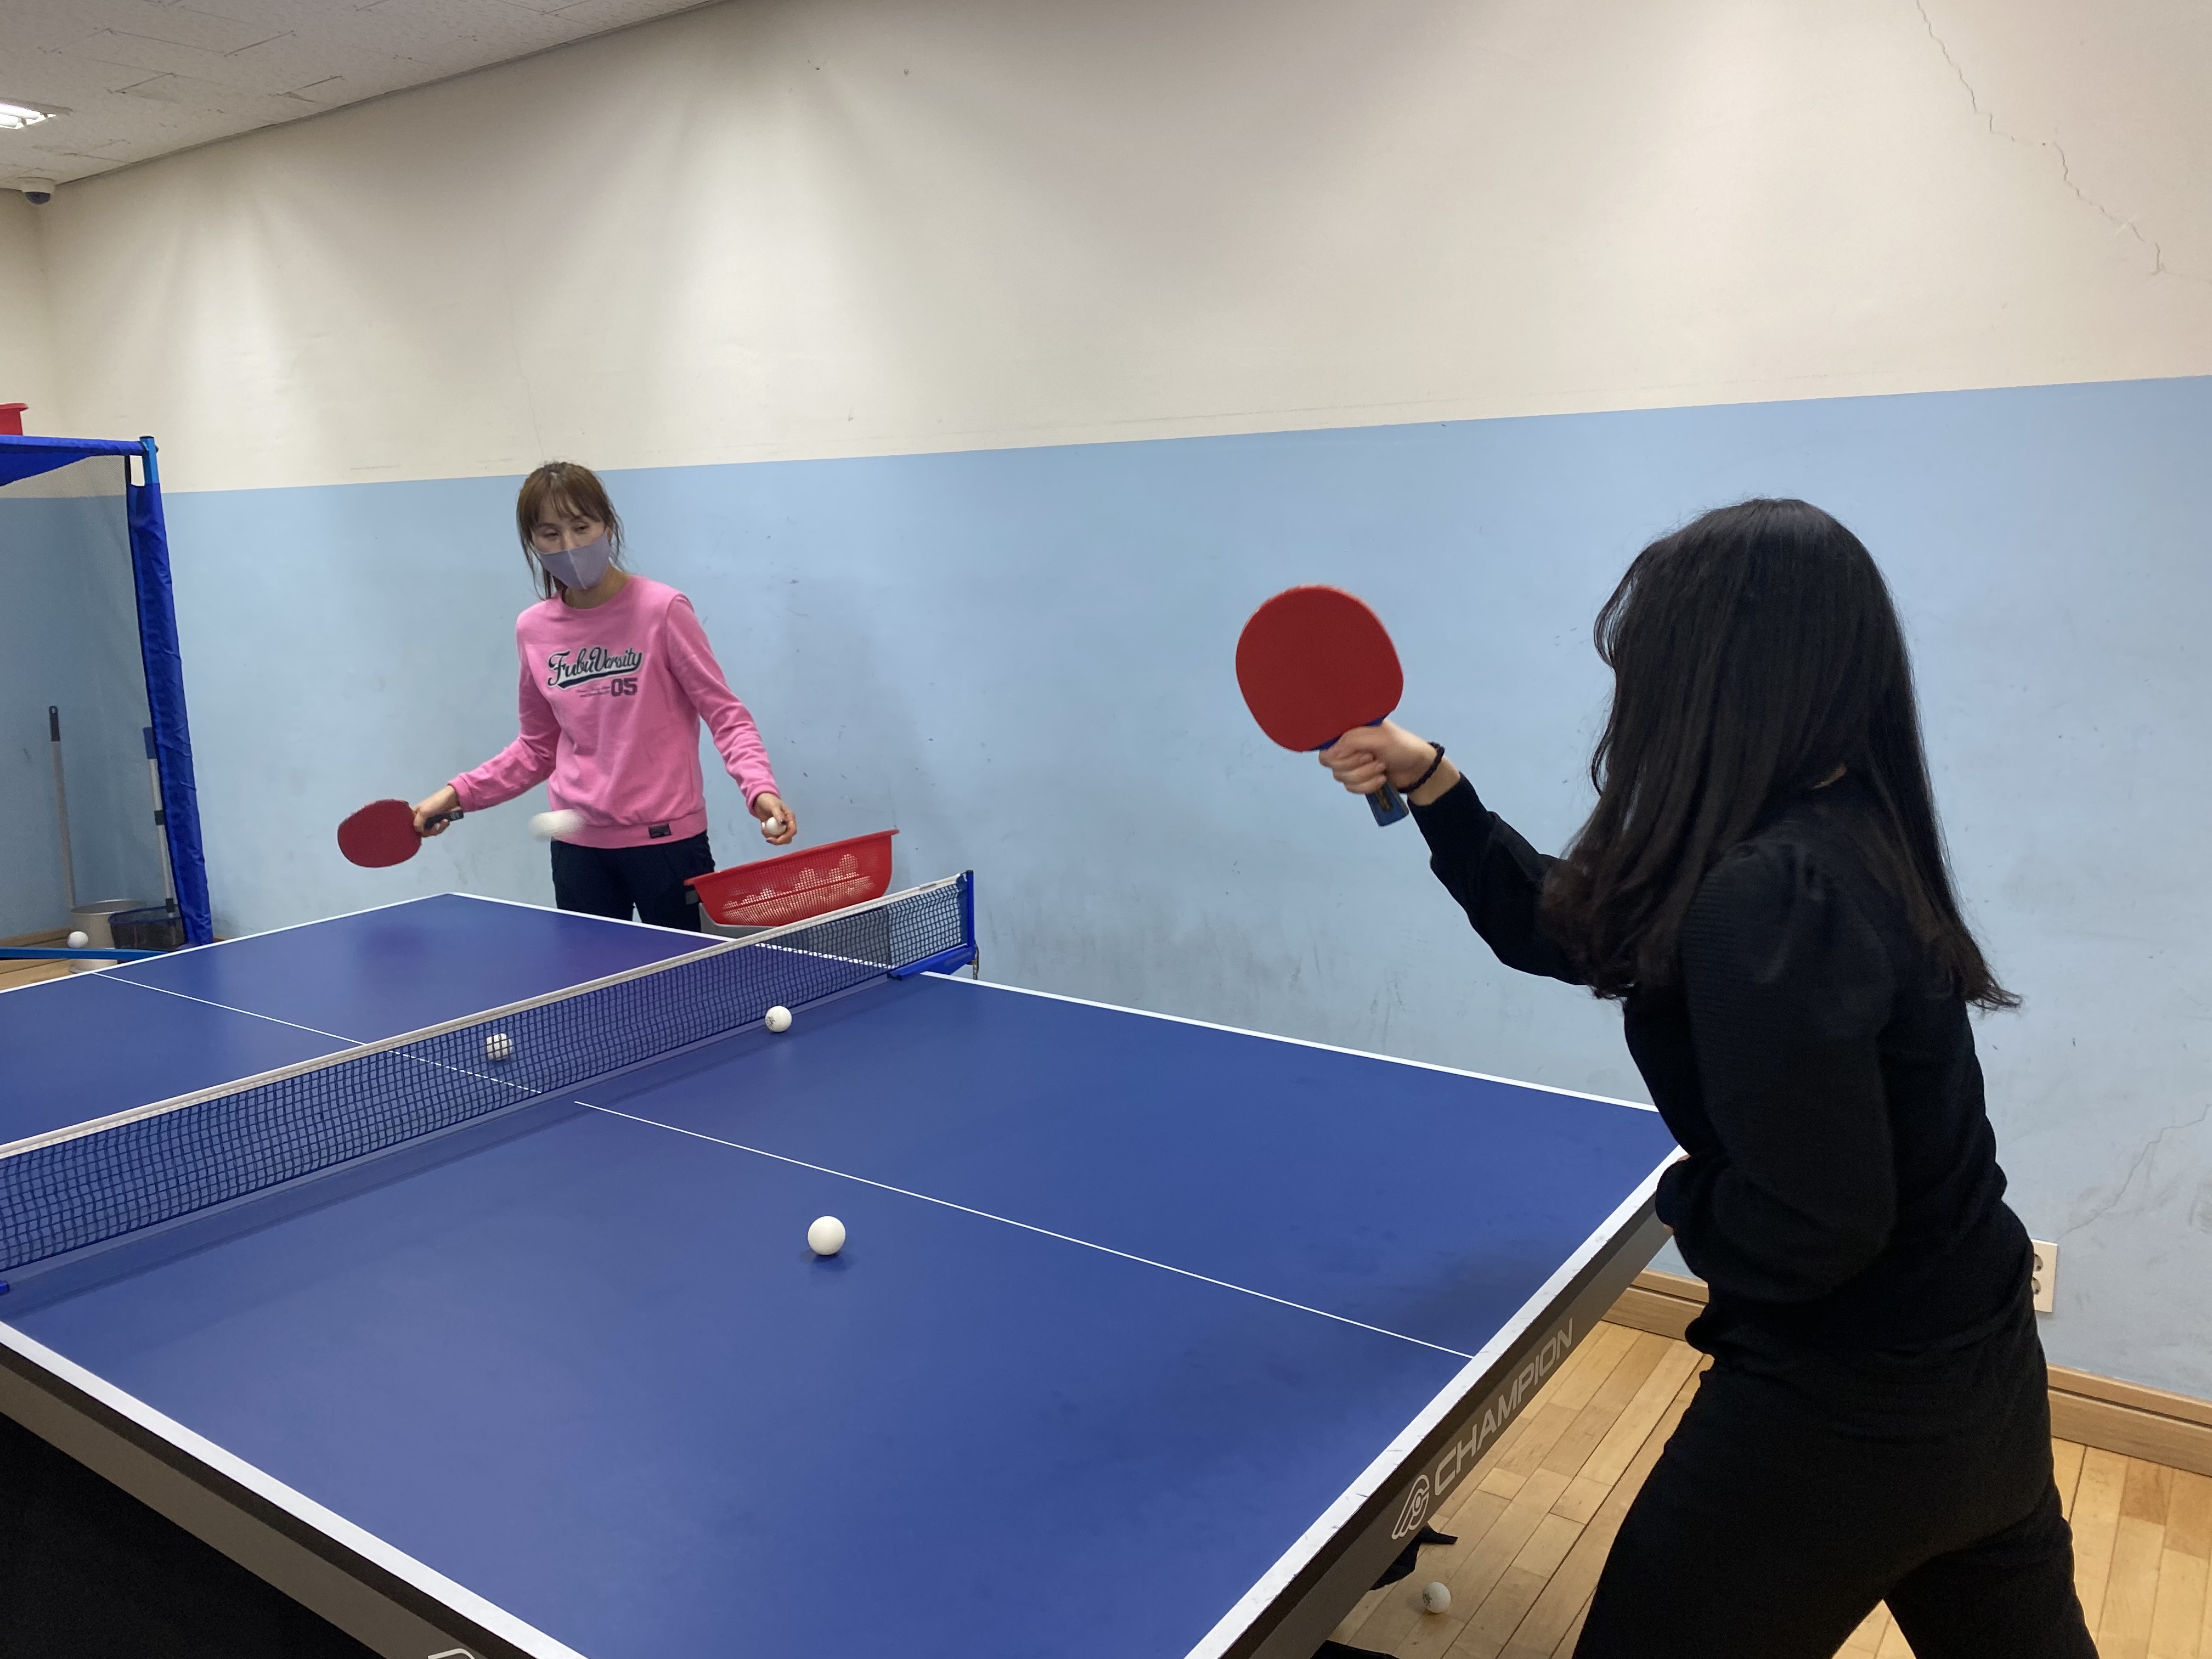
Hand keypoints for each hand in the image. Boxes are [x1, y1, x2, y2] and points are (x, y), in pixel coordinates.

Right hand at [413, 785, 460, 835]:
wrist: (453, 798)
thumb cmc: (436, 802)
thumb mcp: (424, 812)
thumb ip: (418, 823)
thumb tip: (418, 831)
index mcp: (414, 813)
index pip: (410, 825)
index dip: (415, 830)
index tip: (422, 830)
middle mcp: (421, 818)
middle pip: (422, 831)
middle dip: (430, 831)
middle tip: (436, 825)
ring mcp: (430, 821)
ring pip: (431, 832)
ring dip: (438, 828)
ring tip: (444, 821)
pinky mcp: (439, 822)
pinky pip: (438, 830)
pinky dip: (442, 827)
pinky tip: (446, 821)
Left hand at [753, 793, 796, 845]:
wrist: (760, 800)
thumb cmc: (768, 800)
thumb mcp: (773, 806)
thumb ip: (778, 814)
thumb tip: (783, 823)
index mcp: (790, 817)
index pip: (792, 830)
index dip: (786, 837)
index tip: (777, 840)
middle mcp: (787, 824)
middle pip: (788, 838)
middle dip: (778, 841)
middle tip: (768, 839)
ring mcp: (780, 827)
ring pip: (780, 839)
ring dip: (771, 837)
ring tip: (763, 827)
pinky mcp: (774, 829)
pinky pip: (772, 836)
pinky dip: (766, 834)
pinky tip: (763, 826)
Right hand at [1318, 721, 1457, 804]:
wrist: (1418, 768)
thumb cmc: (1401, 746)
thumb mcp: (1378, 737)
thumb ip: (1351, 741)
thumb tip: (1330, 753)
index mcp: (1349, 730)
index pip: (1326, 745)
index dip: (1338, 754)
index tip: (1358, 752)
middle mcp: (1347, 746)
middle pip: (1332, 764)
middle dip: (1355, 765)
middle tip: (1372, 757)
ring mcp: (1352, 764)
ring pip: (1341, 778)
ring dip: (1364, 775)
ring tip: (1381, 767)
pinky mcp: (1358, 779)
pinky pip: (1351, 788)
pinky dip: (1367, 786)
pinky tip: (1381, 778)